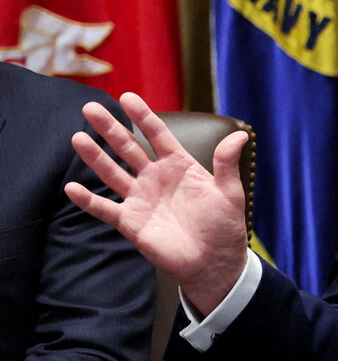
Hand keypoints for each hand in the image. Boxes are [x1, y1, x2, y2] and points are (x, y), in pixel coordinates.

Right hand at [64, 92, 249, 315]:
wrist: (214, 263)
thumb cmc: (224, 226)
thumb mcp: (229, 192)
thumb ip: (227, 164)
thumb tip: (241, 136)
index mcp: (179, 166)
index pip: (157, 135)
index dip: (143, 116)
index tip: (127, 97)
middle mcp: (155, 178)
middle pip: (129, 148)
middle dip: (110, 129)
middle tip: (90, 108)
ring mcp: (141, 198)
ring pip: (112, 173)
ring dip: (95, 157)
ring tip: (78, 138)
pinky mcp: (131, 222)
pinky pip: (105, 209)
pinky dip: (88, 200)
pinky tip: (72, 187)